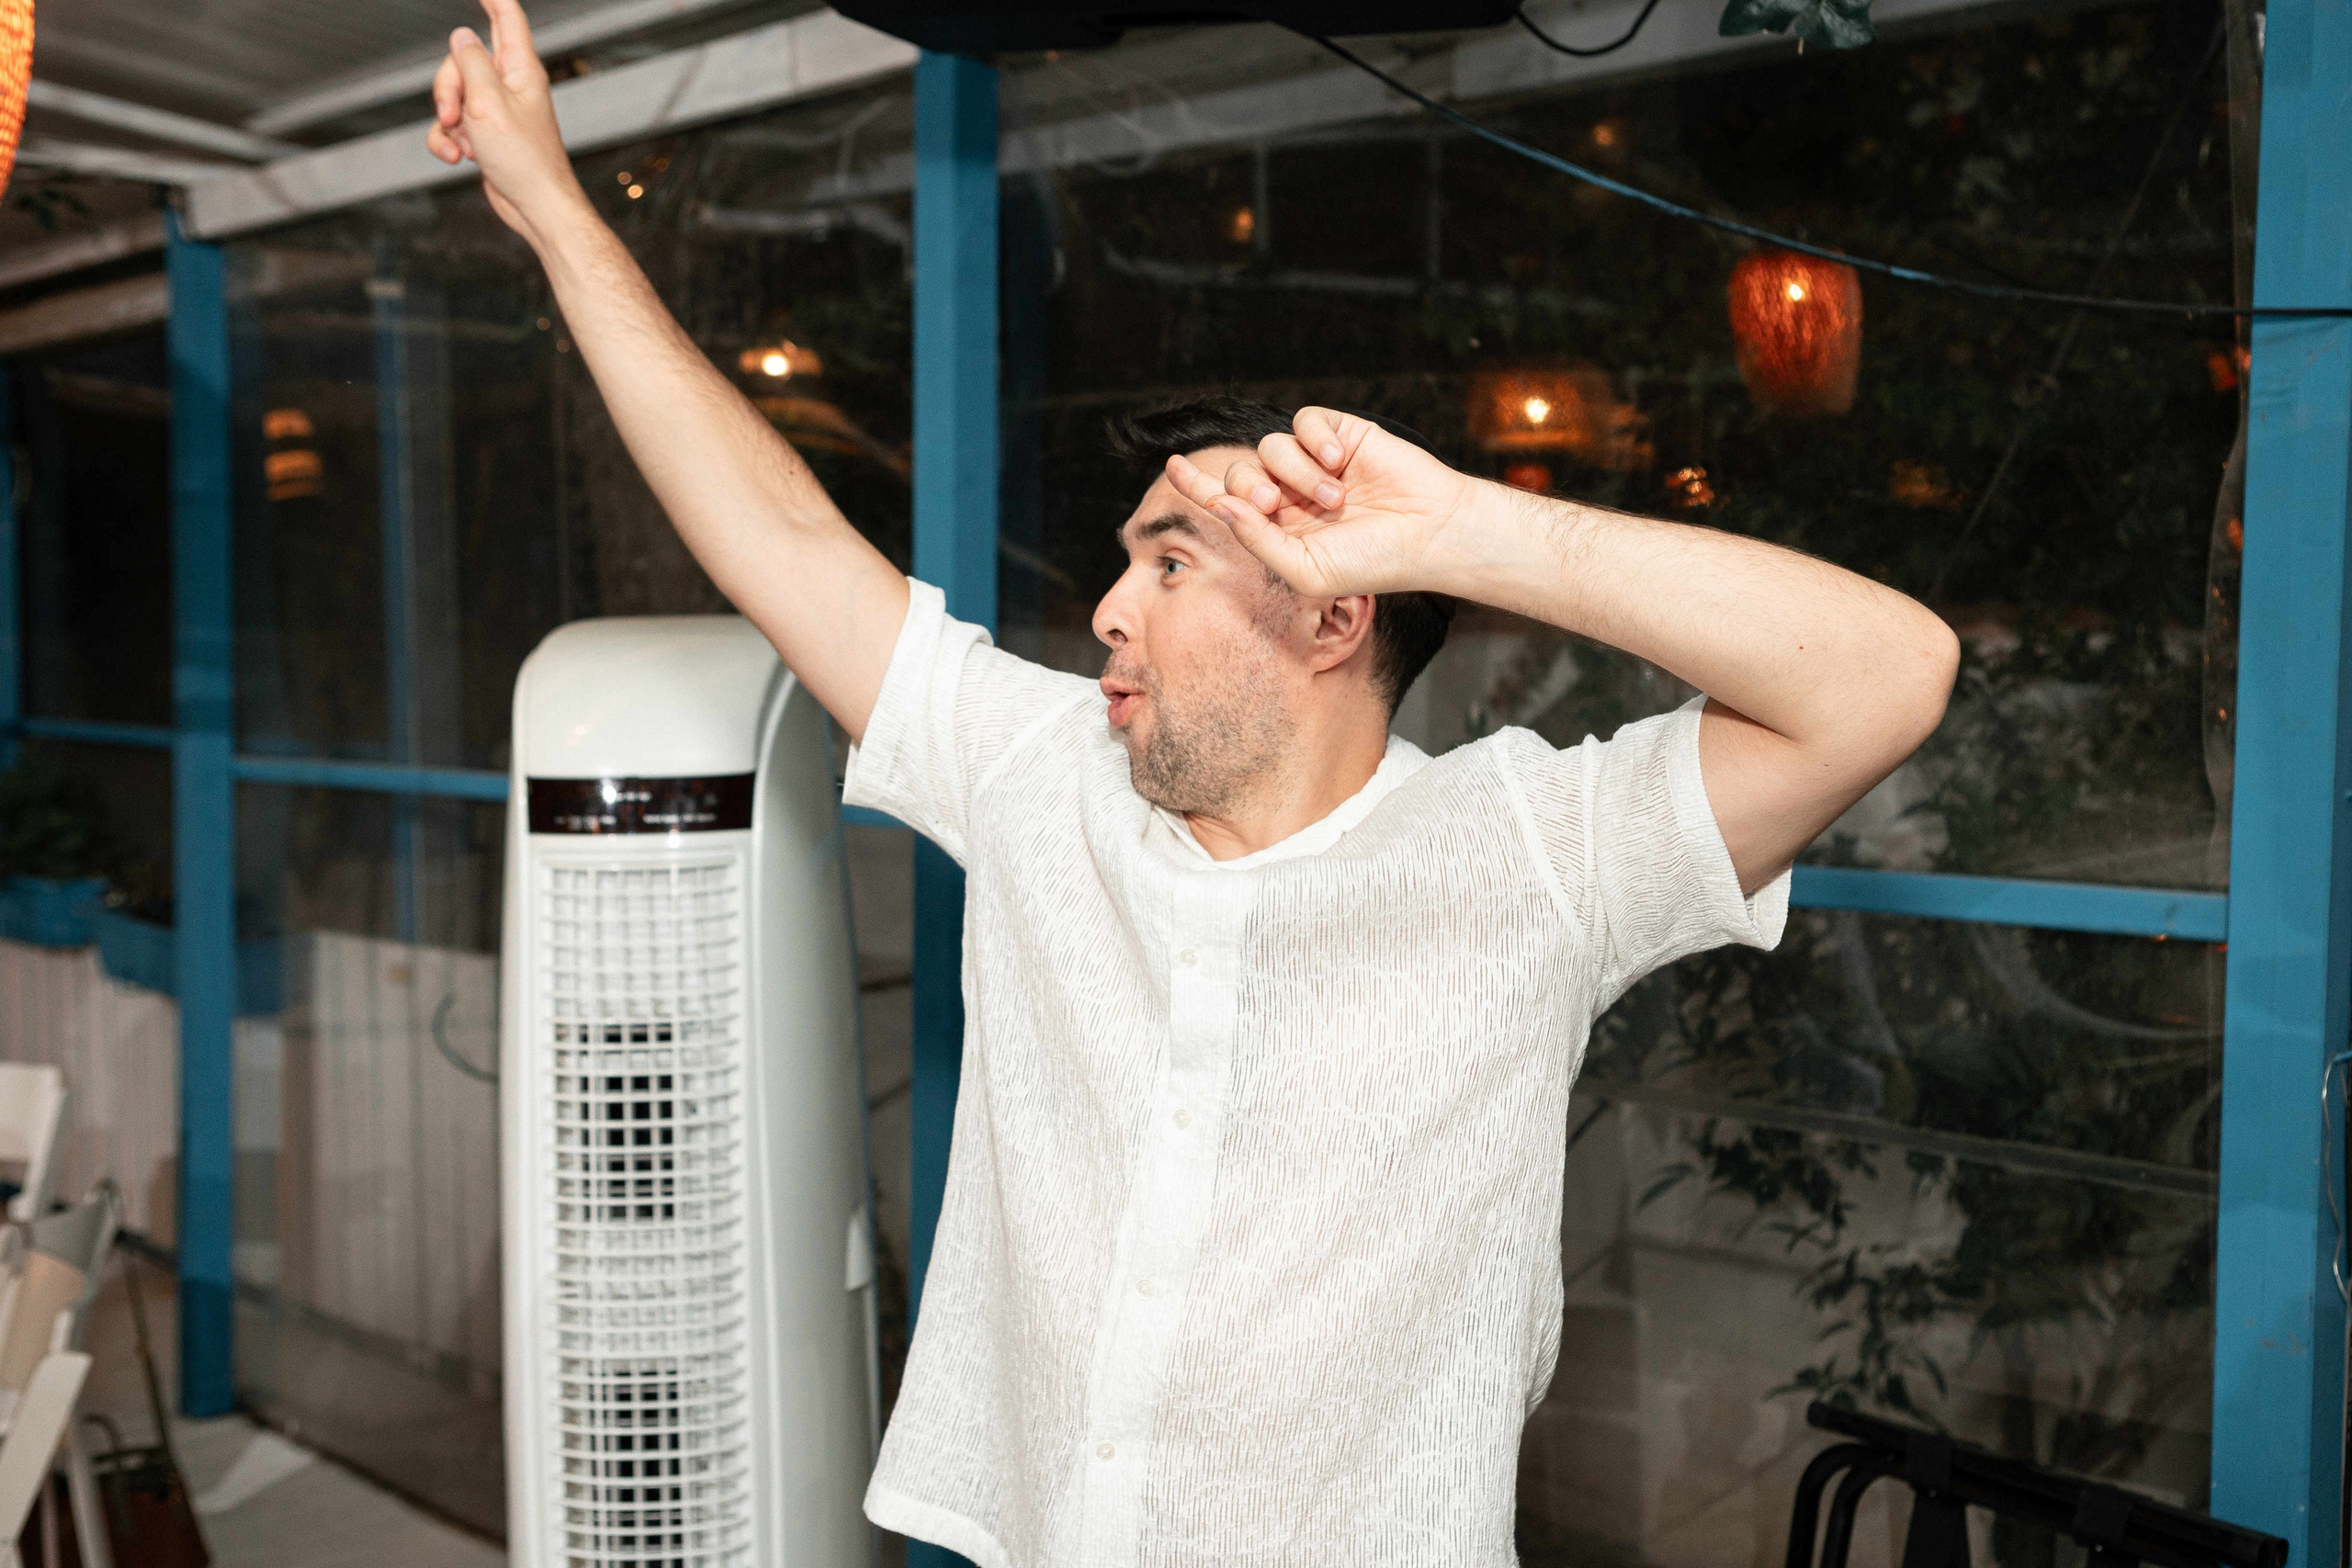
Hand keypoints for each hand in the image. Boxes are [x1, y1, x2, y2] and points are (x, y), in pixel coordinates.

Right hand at [426, 0, 583, 245]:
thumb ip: (470, 63)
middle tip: (452, 113)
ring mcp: (496, 109)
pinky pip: (451, 125)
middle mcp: (510, 84)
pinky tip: (458, 157)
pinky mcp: (485, 133)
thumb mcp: (487, 103)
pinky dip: (447, 140)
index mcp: (520, 68)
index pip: (506, 15)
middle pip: (461, 59)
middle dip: (446, 85)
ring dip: (446, 120)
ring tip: (463, 143)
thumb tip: (462, 36)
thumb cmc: (524, 160)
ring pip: (451, 94)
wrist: (535, 207)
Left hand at [1163, 407, 1480, 598]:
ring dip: (1295, 472)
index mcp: (1278, 528)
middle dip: (1249, 487)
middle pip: (1239, 472)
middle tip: (1277, 504)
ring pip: (1269, 446)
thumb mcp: (1306, 569)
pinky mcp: (1340, 433)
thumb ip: (1257, 540)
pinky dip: (1314, 438)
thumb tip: (1218, 505)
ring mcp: (1314, 462)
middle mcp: (1291, 492)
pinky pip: (1304, 419)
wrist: (1431, 534)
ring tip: (1335, 497)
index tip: (1171, 467)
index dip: (1195, 483)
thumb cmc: (1373, 562)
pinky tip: (1340, 460)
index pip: (1224, 500)